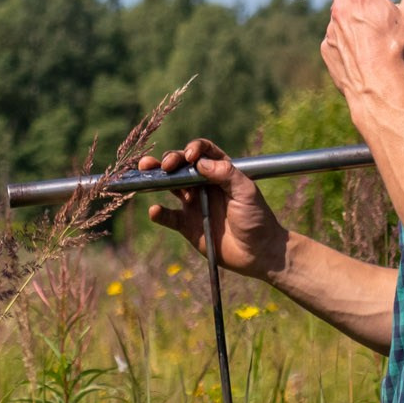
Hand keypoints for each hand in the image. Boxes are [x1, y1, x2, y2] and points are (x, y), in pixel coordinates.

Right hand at [140, 138, 287, 280]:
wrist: (259, 253)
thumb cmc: (257, 218)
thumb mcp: (246, 192)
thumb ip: (225, 174)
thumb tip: (199, 162)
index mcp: (220, 172)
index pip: (203, 152)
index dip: (193, 149)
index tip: (189, 157)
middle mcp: (203, 185)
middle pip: (180, 166)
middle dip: (169, 160)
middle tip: (164, 166)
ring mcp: (193, 204)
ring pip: (169, 186)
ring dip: (155, 178)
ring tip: (144, 173)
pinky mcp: (186, 225)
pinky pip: (168, 216)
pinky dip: (159, 213)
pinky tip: (155, 210)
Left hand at [319, 0, 403, 108]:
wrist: (379, 92)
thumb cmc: (400, 52)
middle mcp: (340, 9)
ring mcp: (330, 30)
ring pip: (338, 11)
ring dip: (348, 10)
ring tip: (370, 28)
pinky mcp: (327, 48)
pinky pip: (335, 34)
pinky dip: (346, 34)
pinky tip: (362, 48)